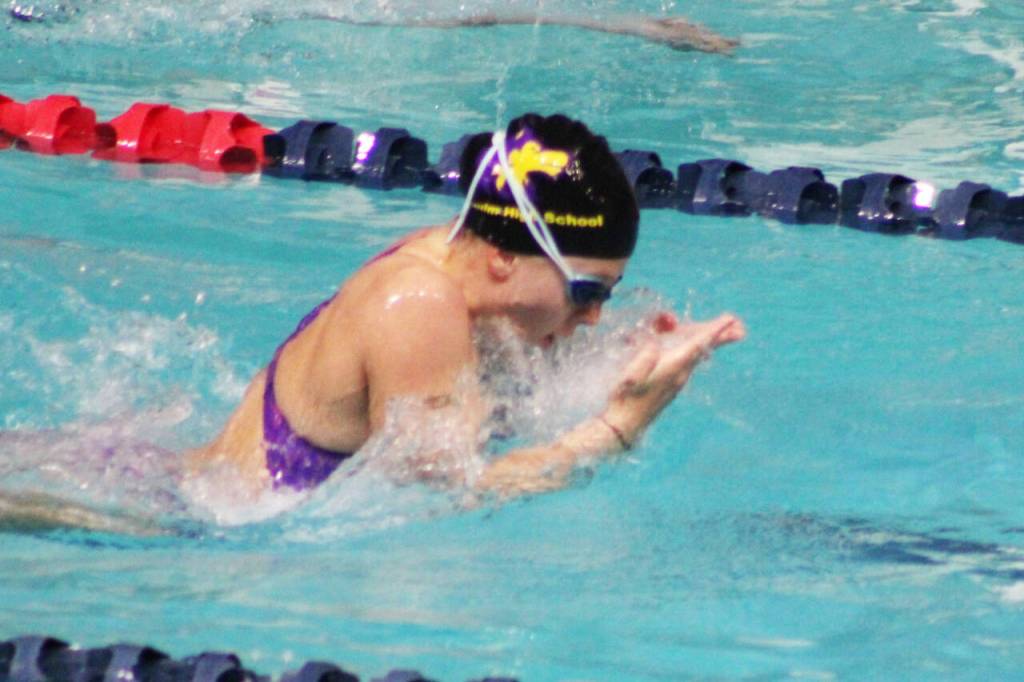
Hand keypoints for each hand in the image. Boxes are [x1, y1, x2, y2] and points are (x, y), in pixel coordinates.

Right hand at [602, 312, 745, 444]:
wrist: (624, 426)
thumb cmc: (625, 397)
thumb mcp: (630, 373)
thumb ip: (645, 356)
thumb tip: (654, 344)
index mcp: (673, 368)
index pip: (697, 344)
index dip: (714, 330)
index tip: (731, 320)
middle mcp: (680, 375)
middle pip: (703, 349)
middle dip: (720, 336)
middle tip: (740, 326)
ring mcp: (677, 382)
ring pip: (696, 356)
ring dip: (709, 342)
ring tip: (727, 333)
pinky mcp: (671, 387)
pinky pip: (688, 362)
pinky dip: (695, 350)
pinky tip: (696, 349)